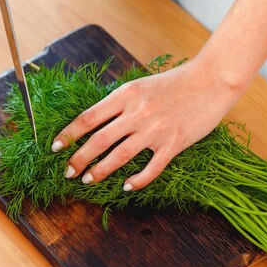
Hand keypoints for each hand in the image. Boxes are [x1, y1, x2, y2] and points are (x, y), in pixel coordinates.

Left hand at [51, 58, 245, 190]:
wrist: (211, 80)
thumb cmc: (173, 83)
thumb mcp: (139, 85)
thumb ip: (118, 103)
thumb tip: (93, 123)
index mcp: (125, 95)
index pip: (88, 118)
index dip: (68, 135)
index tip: (55, 147)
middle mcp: (136, 112)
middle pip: (98, 140)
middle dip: (78, 158)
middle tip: (68, 172)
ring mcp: (155, 129)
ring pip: (119, 156)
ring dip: (100, 171)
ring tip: (87, 180)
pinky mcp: (174, 144)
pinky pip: (151, 168)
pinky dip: (136, 180)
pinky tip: (126, 186)